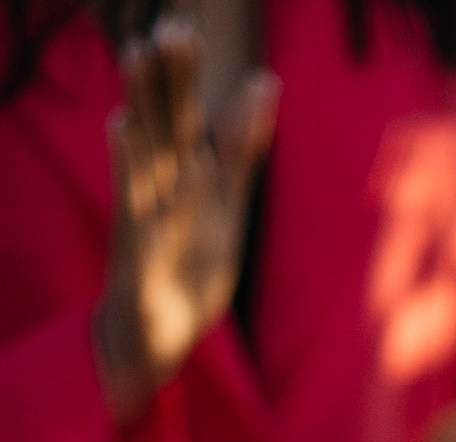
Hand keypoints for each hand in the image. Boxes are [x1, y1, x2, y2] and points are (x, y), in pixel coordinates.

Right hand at [92, 19, 278, 425]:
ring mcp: (148, 209)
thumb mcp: (228, 207)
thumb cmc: (191, 266)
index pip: (187, 116)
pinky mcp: (138, 241)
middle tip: (171, 30)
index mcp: (186, 175)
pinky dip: (131, 167)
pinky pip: (135, 199)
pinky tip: (124, 129)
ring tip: (136, 56)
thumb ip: (241, 151)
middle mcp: (162, 184)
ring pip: (145, 147)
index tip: (183, 27)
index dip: (185, 75)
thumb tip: (264, 86)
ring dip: (142, 104)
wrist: (162, 330)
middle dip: (168, 78)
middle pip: (168, 122)